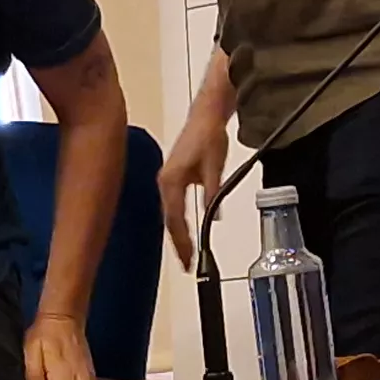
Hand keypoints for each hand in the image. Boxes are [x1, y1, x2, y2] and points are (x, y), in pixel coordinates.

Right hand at [156, 114, 226, 269]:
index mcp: (171, 181)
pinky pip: (172, 205)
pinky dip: (177, 220)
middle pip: (169, 220)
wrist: (205, 116)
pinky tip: (184, 231)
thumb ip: (213, 193)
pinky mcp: (172, 177)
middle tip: (187, 264)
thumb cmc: (209, 136)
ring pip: (169, 214)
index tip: (188, 259)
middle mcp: (164, 182)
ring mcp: (166, 180)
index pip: (175, 219)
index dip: (182, 242)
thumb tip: (214, 217)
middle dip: (178, 243)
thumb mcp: (215, 167)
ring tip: (186, 253)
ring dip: (177, 234)